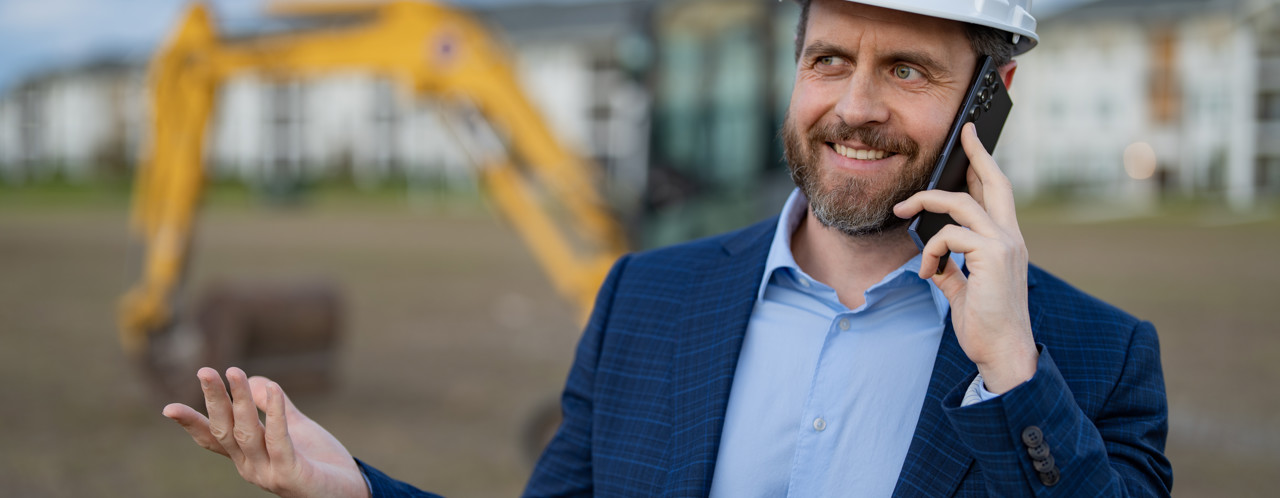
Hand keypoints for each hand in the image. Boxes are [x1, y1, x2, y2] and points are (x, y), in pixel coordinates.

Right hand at [162, 367, 368, 497]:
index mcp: (247, 456)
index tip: (168, 408)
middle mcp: (250, 467)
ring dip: (241, 401)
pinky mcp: (290, 475)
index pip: (213, 439)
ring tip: (234, 371)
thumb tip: (253, 380)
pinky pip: (279, 440)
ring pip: (247, 433)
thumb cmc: (320, 461)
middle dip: (214, 401)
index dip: (192, 424)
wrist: (351, 491)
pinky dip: (275, 414)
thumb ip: (274, 406)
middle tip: (205, 371)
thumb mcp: (295, 427)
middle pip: (225, 430)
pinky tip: (273, 389)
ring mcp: (268, 473)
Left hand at [893, 122, 1036, 393]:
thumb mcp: (965, 292)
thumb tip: (936, 262)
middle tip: (964, 132)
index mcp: (1006, 243)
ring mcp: (1005, 244)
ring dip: (926, 204)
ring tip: (902, 213)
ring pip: (960, 204)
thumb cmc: (986, 325)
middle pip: (995, 182)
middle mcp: (1011, 238)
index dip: (985, 166)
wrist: (1003, 353)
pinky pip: (949, 235)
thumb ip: (953, 271)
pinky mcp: (992, 255)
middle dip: (977, 153)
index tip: (972, 143)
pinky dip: (931, 251)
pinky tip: (930, 274)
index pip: (997, 194)